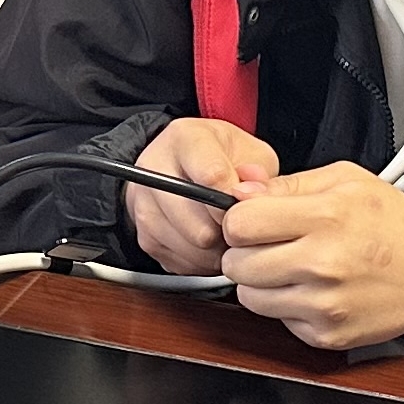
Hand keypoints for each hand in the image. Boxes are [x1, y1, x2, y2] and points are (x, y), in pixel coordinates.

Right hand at [127, 115, 277, 275]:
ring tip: (227, 233)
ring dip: (218, 249)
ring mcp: (144, 206)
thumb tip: (255, 194)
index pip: (213, 176)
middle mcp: (155, 170)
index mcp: (184, 139)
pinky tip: (210, 244)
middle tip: (240, 225)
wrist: (183, 169)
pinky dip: (203, 261)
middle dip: (228, 231)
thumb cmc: (222, 158)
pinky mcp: (145, 237)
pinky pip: (182, 263)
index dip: (237, 201)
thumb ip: (258, 172)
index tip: (248, 208)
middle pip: (199, 222)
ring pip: (192, 247)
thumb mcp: (249, 151)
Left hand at [219, 162, 403, 354]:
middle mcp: (324, 263)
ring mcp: (324, 304)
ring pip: (249, 296)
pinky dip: (286, 306)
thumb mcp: (347, 181)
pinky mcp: (326, 334)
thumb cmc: (396, 226)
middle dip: (246, 252)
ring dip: (261, 282)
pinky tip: (314, 290)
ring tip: (293, 267)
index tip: (253, 219)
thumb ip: (288, 184)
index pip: (240, 222)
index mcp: (328, 216)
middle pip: (237, 263)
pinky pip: (276, 320)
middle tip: (271, 245)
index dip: (239, 219)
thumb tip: (238, 191)